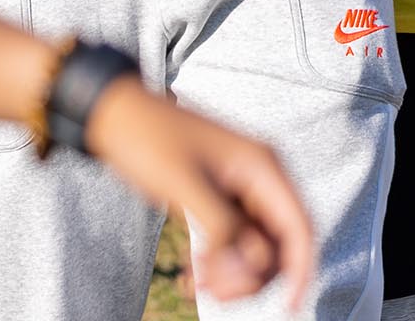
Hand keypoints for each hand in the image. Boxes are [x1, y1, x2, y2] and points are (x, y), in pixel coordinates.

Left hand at [85, 77, 315, 309]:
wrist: (114, 113)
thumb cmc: (147, 139)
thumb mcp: (184, 185)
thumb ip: (223, 227)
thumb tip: (254, 264)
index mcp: (262, 166)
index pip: (300, 227)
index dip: (301, 271)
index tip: (287, 309)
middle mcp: (259, 176)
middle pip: (278, 243)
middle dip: (252, 276)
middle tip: (211, 290)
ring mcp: (241, 187)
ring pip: (255, 247)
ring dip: (233, 273)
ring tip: (196, 283)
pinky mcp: (220, 197)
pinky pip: (233, 240)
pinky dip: (218, 262)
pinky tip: (191, 276)